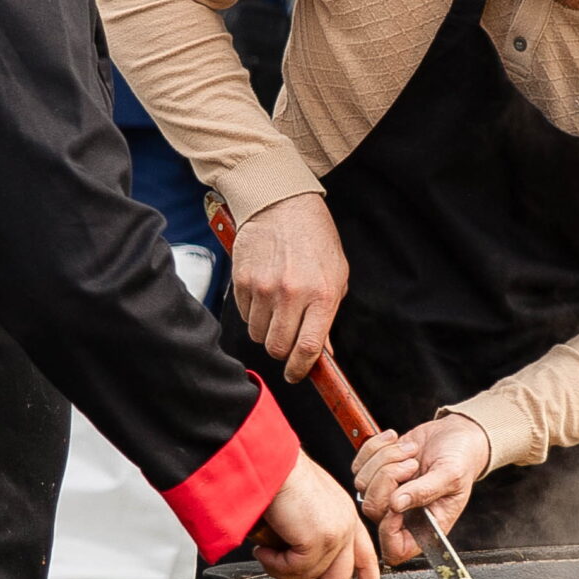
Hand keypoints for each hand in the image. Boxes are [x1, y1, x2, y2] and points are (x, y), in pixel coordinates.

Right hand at [232, 192, 346, 377]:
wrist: (282, 203)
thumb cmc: (315, 239)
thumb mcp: (336, 275)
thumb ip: (329, 314)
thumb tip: (321, 351)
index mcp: (322, 295)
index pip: (309, 348)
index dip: (300, 370)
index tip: (297, 375)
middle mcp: (292, 294)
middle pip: (278, 348)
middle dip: (283, 352)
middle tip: (288, 340)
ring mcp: (264, 288)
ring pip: (259, 335)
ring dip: (268, 332)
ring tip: (278, 310)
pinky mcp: (242, 281)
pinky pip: (245, 316)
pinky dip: (254, 314)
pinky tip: (265, 295)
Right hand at [251, 450, 380, 578]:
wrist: (268, 465)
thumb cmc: (276, 481)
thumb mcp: (301, 513)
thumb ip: (308, 538)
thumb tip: (297, 570)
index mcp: (344, 516)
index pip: (366, 558)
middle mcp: (346, 524)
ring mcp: (336, 533)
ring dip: (283, 574)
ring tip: (266, 555)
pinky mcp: (319, 539)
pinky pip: (297, 572)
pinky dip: (275, 565)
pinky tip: (264, 549)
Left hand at [358, 413, 488, 564]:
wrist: (455, 436)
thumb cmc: (461, 460)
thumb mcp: (451, 476)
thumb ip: (425, 491)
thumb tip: (397, 504)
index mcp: (425, 527)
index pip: (394, 549)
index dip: (389, 529)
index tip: (398, 502)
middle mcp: (402, 515)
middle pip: (373, 509)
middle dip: (389, 478)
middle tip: (412, 464)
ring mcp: (386, 494)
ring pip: (363, 484)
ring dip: (386, 459)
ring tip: (411, 451)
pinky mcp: (375, 473)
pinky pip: (359, 465)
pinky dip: (376, 448)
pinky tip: (397, 441)